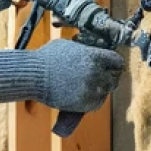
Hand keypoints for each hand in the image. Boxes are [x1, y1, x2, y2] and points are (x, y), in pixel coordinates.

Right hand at [0, 39, 124, 112]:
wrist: (33, 76)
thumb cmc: (47, 58)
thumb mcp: (68, 46)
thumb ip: (84, 51)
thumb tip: (91, 52)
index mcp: (94, 56)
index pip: (117, 61)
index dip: (114, 64)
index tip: (111, 67)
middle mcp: (96, 73)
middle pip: (114, 78)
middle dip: (108, 78)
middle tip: (101, 79)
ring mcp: (91, 89)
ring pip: (106, 91)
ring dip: (100, 90)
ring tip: (89, 87)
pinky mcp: (84, 103)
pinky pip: (97, 103)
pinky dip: (94, 100)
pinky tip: (86, 96)